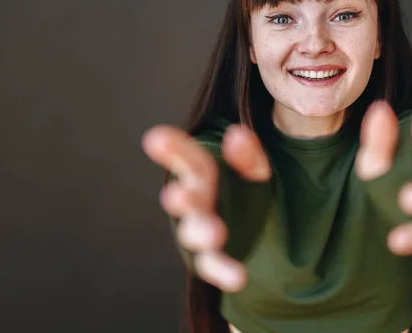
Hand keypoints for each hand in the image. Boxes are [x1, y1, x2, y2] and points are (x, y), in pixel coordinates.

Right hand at [142, 124, 270, 291]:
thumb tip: (237, 134)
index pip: (187, 158)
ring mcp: (200, 230)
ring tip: (215, 234)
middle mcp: (195, 201)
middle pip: (186, 197)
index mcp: (202, 174)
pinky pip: (213, 266)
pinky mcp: (212, 257)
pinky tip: (238, 277)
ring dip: (201, 233)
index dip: (172, 149)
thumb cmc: (245, 189)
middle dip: (182, 197)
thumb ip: (247, 153)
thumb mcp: (253, 167)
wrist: (257, 229)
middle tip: (176, 195)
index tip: (155, 139)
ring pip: (194, 233)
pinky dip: (223, 271)